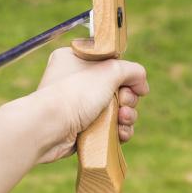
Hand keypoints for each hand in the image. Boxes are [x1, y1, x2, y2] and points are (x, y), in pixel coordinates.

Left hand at [37, 47, 148, 161]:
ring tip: (122, 119)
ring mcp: (79, 106)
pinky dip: (118, 130)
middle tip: (123, 103)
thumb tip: (142, 83)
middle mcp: (76, 81)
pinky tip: (120, 132)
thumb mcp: (109, 71)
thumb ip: (132, 70)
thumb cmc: (74, 94)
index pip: (110, 62)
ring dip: (127, 116)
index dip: (126, 74)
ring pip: (116, 110)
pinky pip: (109, 127)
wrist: (49, 128)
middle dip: (128, 98)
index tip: (133, 84)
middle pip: (117, 88)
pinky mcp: (82, 128)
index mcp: (76, 60)